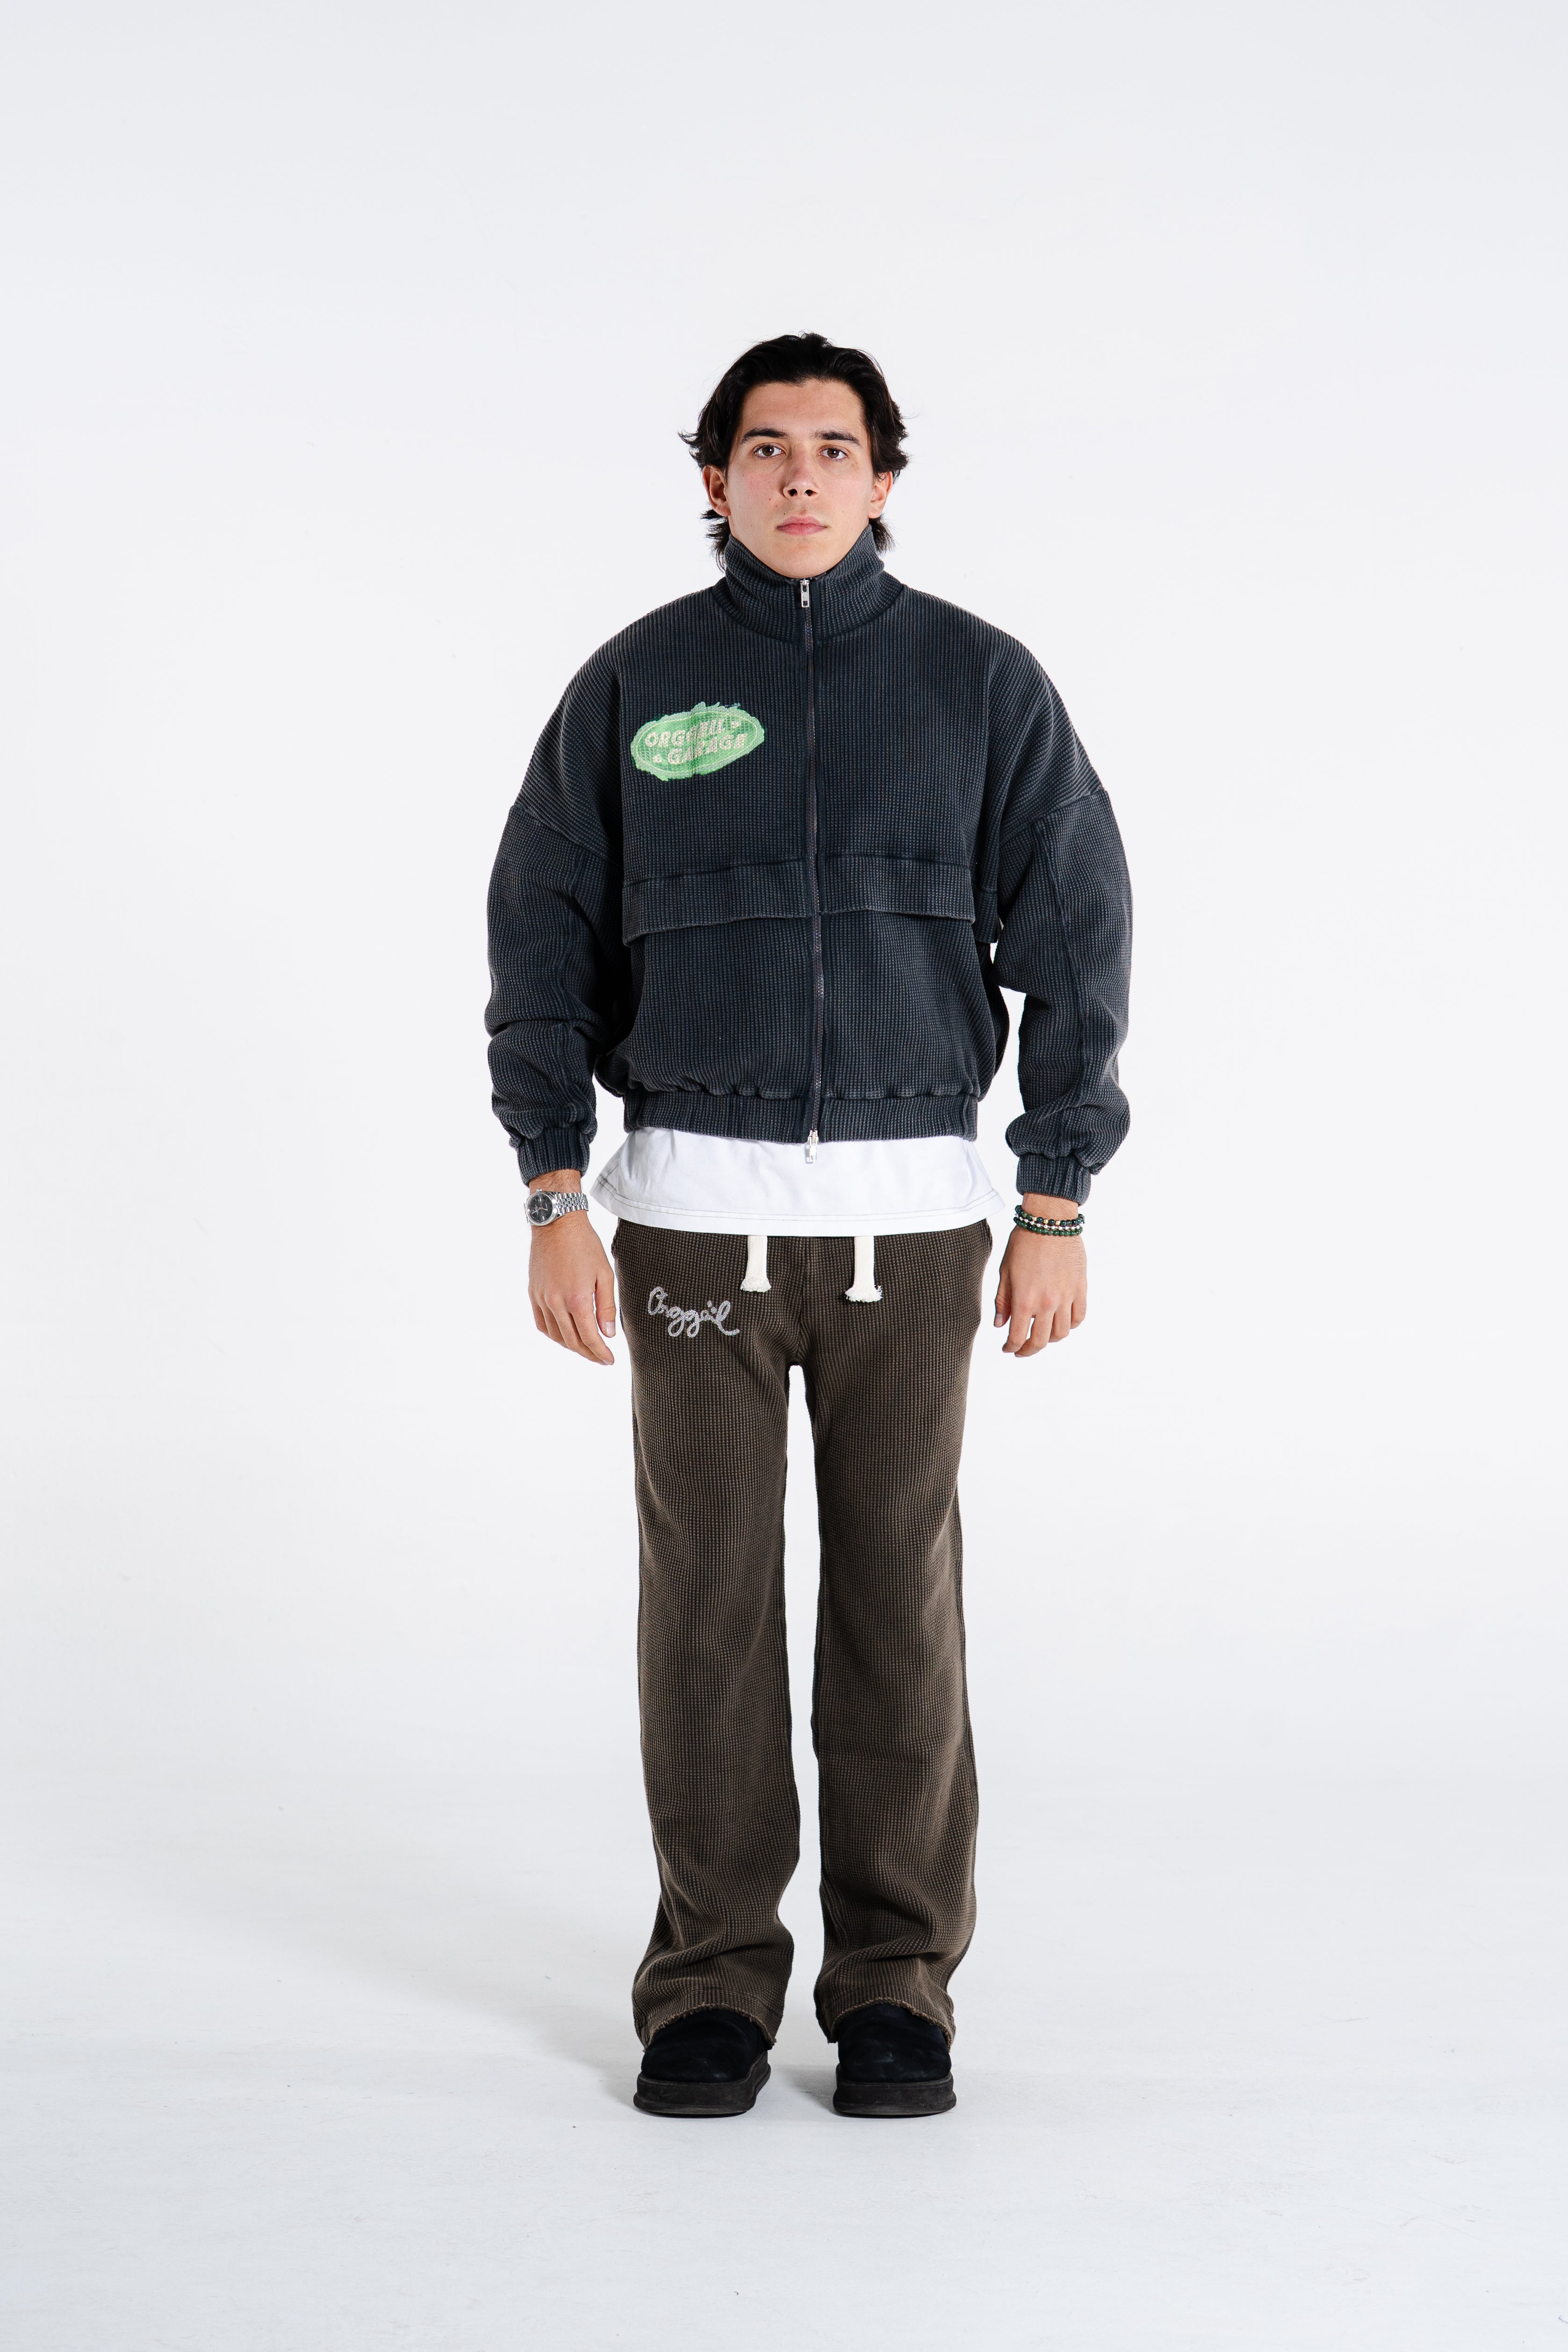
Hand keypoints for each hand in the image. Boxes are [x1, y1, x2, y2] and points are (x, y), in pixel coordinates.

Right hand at [528, 1173, 616, 1364]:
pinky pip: (542, 1323)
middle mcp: (556, 1302)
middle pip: (572, 1341)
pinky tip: (565, 1335)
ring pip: (556, 1335)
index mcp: (577, 1299)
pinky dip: (554, 1334)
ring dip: (572, 1346)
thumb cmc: (585, 1245)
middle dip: (588, 1354)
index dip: (601, 1353)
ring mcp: (542, 1299)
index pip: (589, 1337)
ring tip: (586, 1348)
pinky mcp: (533, 1293)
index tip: (610, 1360)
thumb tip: (607, 1334)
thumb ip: (606, 1306)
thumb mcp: (605, 1274)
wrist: (557, 1224)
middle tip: (601, 1358)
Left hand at [992, 1194, 1086, 1357]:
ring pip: (1062, 1333)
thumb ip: (1003, 1301)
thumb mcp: (1005, 1272)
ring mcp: (1066, 1297)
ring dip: (1050, 1339)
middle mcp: (1046, 1303)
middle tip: (1023, 1349)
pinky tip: (1062, 1322)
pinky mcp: (1080, 1288)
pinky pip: (1079, 1316)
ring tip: (1042, 1334)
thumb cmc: (1023, 1243)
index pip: (1018, 1337)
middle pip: (1041, 1341)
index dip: (1012, 1348)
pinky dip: (1071, 1325)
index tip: (1008, 1349)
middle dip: (1029, 1350)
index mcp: (1024, 1300)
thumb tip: (1000, 1324)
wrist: (1049, 1222)